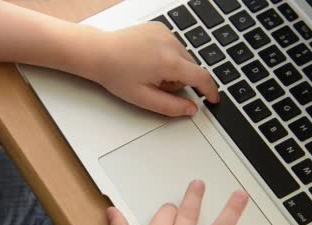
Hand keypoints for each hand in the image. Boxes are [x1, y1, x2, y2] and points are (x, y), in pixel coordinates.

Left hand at [92, 23, 219, 116]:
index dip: (210, 91)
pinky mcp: (159, 28)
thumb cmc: (115, 74)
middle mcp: (171, 44)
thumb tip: (191, 110)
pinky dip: (165, 55)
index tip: (213, 99)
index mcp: (169, 62)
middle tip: (154, 85)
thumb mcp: (143, 98)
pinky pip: (172, 46)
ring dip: (172, 67)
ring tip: (147, 71)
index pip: (201, 78)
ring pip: (182, 57)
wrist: (98, 53)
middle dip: (179, 80)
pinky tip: (146, 59)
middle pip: (190, 68)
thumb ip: (170, 106)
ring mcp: (165, 33)